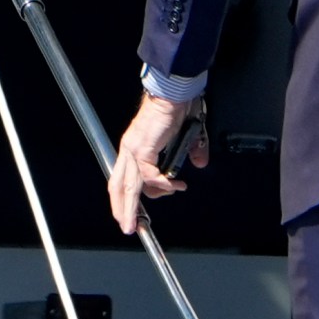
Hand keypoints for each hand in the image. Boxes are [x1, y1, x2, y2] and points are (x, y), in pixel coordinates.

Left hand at [107, 93, 197, 233]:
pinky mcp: (142, 148)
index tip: (132, 213)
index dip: (126, 197)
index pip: (124, 177)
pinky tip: (174, 186)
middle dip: (122, 209)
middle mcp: (129, 149)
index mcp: (135, 147)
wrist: (174, 91)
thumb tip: (200, 164)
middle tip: (127, 226)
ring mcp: (133, 149)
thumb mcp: (186, 136)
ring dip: (133, 207)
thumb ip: (192, 151)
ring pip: (129, 186)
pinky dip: (162, 185)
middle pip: (118, 185)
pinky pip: (149, 176)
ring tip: (136, 224)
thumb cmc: (177, 107)